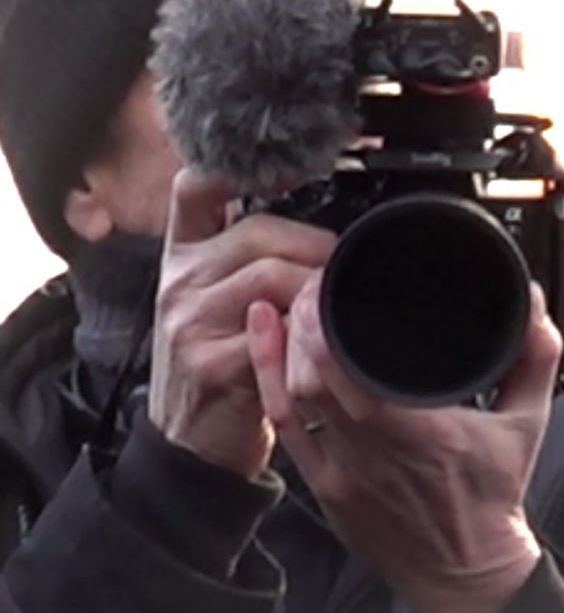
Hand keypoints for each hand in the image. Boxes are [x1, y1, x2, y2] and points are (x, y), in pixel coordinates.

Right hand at [145, 173, 336, 480]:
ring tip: (330, 312)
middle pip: (257, 231)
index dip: (238, 170)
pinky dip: (309, 332)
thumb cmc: (225, 366)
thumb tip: (325, 234)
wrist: (195, 441)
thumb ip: (254, 261)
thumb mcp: (226, 302)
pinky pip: (277, 328)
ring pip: (271, 273)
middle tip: (338, 274)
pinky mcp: (209, 359)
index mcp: (182, 256)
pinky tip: (317, 345)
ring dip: (317, 290)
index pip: (194, 188)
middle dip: (314, 248)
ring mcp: (187, 319)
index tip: (289, 176)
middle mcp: (177, 279)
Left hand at [249, 270, 556, 612]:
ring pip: (293, 395)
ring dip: (285, 345)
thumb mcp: (528, 427)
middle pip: (314, 371)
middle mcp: (376, 450)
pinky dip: (270, 381)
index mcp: (424, 431)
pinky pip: (285, 427)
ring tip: (290, 307)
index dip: (326, 316)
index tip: (333, 281)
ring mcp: (344, 471)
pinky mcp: (325, 486)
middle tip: (310, 284)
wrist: (467, 573)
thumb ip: (534, 362)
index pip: (353, 363)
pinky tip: (265, 348)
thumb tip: (533, 310)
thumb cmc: (492, 501)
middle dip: (302, 318)